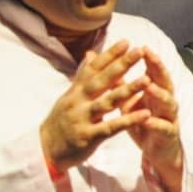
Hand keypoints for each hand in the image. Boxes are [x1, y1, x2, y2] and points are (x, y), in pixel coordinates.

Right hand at [40, 40, 151, 170]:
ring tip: (147, 79)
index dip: (109, 54)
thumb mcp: (70, 96)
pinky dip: (128, 120)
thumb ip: (83, 76)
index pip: (93, 68)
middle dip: (121, 65)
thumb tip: (91, 54)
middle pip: (102, 80)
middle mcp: (78, 101)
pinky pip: (111, 127)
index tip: (126, 42)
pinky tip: (145, 114)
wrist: (45, 150)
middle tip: (139, 51)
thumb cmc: (62, 120)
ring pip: (108, 102)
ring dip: (128, 90)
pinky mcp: (88, 137)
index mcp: (76, 90)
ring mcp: (82, 118)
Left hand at [122, 47, 182, 191]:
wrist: (156, 153)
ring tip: (149, 86)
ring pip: (169, 103)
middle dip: (159, 69)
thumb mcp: (128, 101)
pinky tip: (148, 119)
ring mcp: (169, 118)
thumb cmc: (142, 123)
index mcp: (155, 91)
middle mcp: (165, 101)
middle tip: (151, 57)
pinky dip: (156, 123)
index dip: (149, 59)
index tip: (141, 46)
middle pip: (165, 81)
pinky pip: (165, 127)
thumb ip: (118, 83)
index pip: (153, 71)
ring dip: (159, 94)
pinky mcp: (168, 135)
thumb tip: (103, 64)